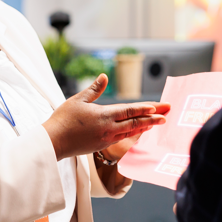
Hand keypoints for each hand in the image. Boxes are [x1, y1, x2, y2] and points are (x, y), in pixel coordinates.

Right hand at [42, 74, 170, 160]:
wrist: (54, 142)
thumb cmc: (63, 119)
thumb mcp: (78, 100)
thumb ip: (94, 89)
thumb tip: (105, 76)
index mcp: (104, 116)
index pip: (129, 111)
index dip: (143, 109)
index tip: (157, 108)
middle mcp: (108, 129)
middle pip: (135, 123)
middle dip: (152, 119)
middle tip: (167, 116)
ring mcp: (106, 139)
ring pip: (130, 132)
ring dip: (144, 126)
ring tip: (156, 122)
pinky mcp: (101, 146)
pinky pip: (122, 138)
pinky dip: (132, 134)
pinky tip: (136, 131)